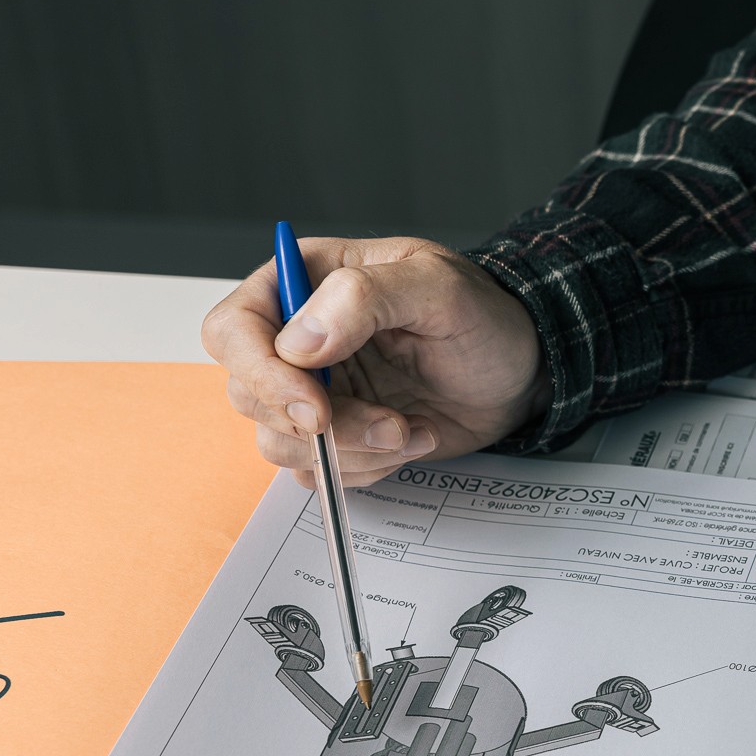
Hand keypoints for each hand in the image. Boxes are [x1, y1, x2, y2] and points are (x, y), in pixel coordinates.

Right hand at [202, 236, 548, 486]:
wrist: (521, 371)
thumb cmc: (484, 318)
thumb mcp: (438, 287)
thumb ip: (366, 298)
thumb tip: (299, 342)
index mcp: (304, 283)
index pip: (233, 329)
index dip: (261, 374)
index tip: (314, 406)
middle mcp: (297, 339)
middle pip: (249, 395)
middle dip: (319, 425)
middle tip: (388, 425)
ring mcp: (315, 391)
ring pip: (282, 443)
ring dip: (352, 450)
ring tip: (412, 428)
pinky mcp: (339, 434)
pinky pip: (319, 471)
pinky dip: (367, 468)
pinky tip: (413, 438)